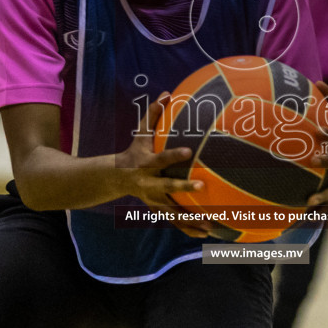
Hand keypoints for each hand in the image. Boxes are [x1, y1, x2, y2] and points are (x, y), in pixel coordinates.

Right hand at [118, 93, 212, 236]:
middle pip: (167, 187)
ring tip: (210, 225)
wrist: (117, 178)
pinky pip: (175, 221)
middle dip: (183, 187)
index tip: (189, 152)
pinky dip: (190, 229)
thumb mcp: (141, 134)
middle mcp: (149, 184)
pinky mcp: (158, 209)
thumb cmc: (135, 151)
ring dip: (190, 219)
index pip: (161, 159)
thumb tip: (167, 92)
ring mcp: (154, 199)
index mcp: (146, 164)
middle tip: (202, 186)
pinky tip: (207, 234)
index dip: (174, 156)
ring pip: (173, 212)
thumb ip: (153, 114)